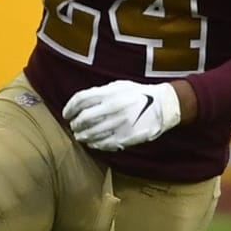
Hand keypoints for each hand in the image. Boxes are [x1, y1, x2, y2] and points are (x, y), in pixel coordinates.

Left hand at [63, 81, 181, 151]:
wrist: (164, 105)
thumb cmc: (138, 94)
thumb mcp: (118, 86)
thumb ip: (98, 93)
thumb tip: (79, 104)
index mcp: (109, 93)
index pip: (80, 101)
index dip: (69, 109)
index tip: (66, 114)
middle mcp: (113, 108)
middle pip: (83, 119)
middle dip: (75, 124)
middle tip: (74, 126)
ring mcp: (119, 124)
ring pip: (91, 134)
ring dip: (82, 136)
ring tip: (81, 136)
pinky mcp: (126, 137)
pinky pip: (104, 144)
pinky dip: (95, 144)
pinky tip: (93, 143)